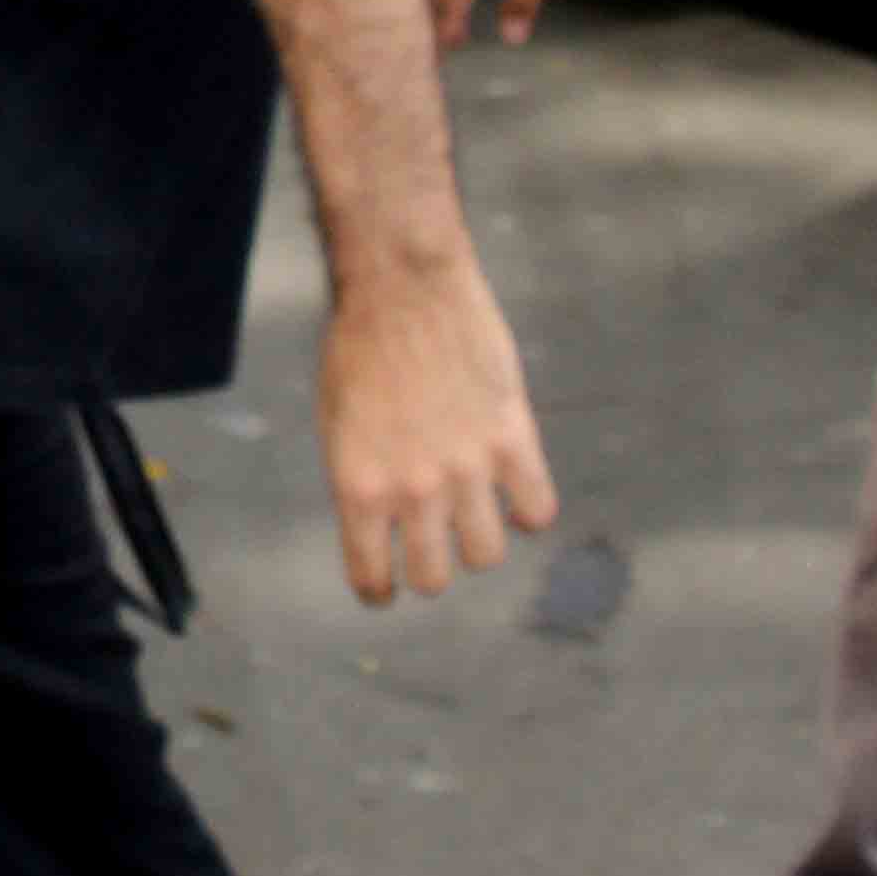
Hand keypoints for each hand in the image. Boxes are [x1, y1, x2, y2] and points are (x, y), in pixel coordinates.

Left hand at [318, 253, 558, 603]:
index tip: (386, 588)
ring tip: (473, 516)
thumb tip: (386, 522)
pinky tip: (516, 492)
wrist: (401, 287)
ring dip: (478, 543)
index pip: (372, 577)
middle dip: (431, 568)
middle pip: (434, 577)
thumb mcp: (339, 425)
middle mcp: (413, 490)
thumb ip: (365, 479)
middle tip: (431, 544)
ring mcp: (467, 468)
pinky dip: (529, 511)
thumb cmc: (359, 348)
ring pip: (487, 554)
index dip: (380, 589)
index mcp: (359, 488)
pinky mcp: (512, 439)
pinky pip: (537, 510)